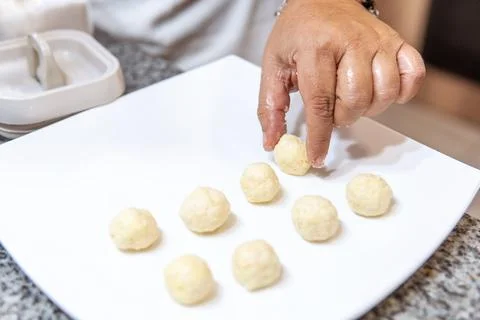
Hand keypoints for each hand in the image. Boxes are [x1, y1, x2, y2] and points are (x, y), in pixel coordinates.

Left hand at [257, 0, 425, 166]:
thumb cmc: (296, 33)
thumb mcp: (273, 66)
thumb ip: (270, 107)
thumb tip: (271, 142)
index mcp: (316, 48)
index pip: (321, 103)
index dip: (320, 136)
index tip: (317, 156)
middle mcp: (351, 42)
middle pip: (356, 101)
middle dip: (341, 118)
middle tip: (331, 111)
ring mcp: (378, 41)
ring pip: (385, 93)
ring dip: (368, 108)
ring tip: (351, 100)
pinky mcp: (396, 41)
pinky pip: (413, 75)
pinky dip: (402, 92)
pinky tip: (381, 92)